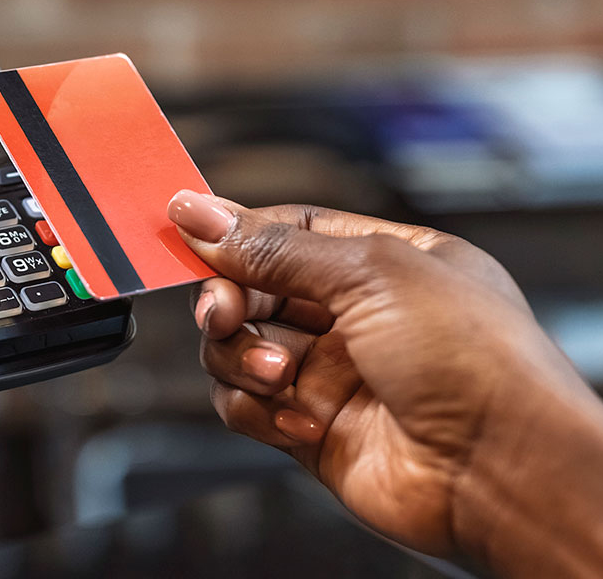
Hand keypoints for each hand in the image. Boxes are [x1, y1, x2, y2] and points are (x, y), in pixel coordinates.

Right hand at [168, 190, 602, 576]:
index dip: (232, 235)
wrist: (501, 470)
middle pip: (249, 290)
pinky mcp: (307, 424)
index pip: (283, 233)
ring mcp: (328, 371)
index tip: (184, 236)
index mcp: (378, 262)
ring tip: (283, 373)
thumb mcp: (370, 273)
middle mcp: (350, 314)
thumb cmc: (473, 360)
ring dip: (245, 359)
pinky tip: (297, 416)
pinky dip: (256, 409)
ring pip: (237, 348)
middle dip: (229, 300)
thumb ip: (274, 249)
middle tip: (225, 312)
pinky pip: (244, 404)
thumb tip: (201, 214)